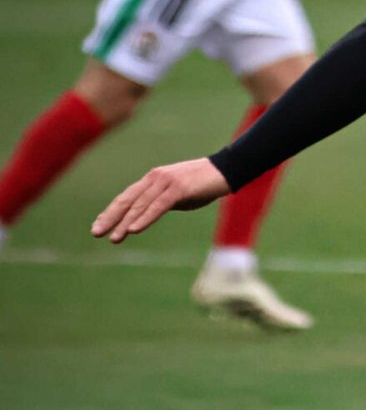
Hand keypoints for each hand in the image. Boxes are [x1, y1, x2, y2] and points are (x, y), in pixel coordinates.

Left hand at [93, 158, 228, 242]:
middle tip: (95, 233)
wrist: (225, 171)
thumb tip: (149, 215)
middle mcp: (154, 179)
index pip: (127, 197)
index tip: (98, 225)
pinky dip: (144, 218)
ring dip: (125, 223)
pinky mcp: (177, 188)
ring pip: (140, 205)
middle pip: (127, 201)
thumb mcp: (178, 195)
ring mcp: (165, 182)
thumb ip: (161, 203)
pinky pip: (157, 206)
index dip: (111, 212)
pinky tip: (133, 229)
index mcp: (153, 180)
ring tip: (113, 238)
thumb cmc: (203, 185)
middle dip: (110, 217)